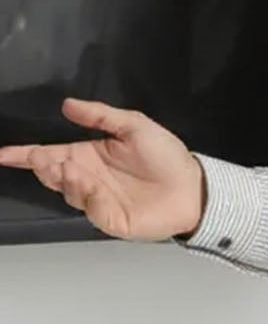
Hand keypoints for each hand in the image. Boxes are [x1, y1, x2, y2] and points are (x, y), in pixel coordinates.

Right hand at [0, 97, 205, 240]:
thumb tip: (68, 104)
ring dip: (61, 177)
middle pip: (52, 173)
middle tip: (38, 157)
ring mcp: (96, 200)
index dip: (26, 155)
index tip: (4, 154)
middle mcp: (87, 178)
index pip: (50, 154)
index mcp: (89, 155)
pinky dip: (84, 193)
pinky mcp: (108, 218)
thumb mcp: (134, 126)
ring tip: (63, 165)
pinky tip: (87, 181)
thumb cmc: (165, 155)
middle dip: (41, 165)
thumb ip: (101, 116)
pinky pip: (89, 206)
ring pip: (67, 190)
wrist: (193, 186)